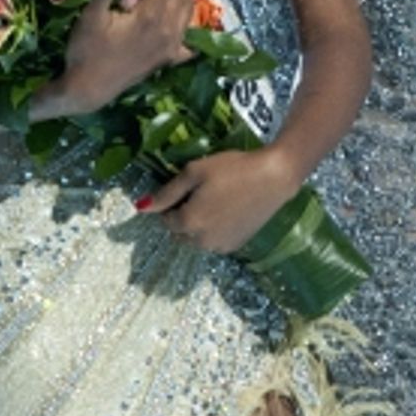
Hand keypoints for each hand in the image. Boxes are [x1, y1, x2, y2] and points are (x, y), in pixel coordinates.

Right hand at [39, 0, 194, 118]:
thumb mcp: (91, 15)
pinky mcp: (169, 59)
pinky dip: (186, 26)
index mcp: (151, 16)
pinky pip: (188, 41)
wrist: (88, 89)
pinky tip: (177, 20)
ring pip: (189, 12)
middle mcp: (168, 30)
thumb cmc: (86, 52)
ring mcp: (172, 46)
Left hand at [138, 146, 298, 254]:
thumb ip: (167, 192)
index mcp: (189, 222)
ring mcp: (220, 246)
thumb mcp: (195, 172)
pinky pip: (214, 242)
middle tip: (202, 194)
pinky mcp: (236, 246)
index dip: (172, 203)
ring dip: (198, 226)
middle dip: (183, 217)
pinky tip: (228, 211)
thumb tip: (140, 207)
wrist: (274, 177)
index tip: (187, 188)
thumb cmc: (233, 168)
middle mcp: (202, 241)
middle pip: (180, 233)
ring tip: (216, 201)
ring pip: (197, 240)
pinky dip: (214, 231)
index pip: (166, 219)